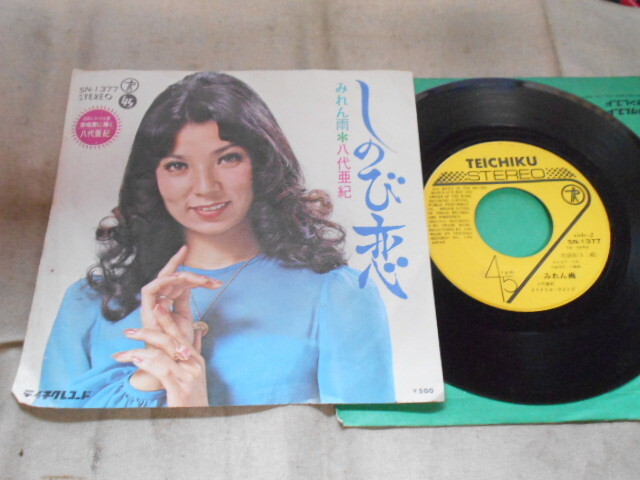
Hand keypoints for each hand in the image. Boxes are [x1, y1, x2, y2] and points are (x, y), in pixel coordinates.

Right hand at [114, 246, 220, 405]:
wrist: (166, 365)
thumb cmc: (175, 347)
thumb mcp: (187, 323)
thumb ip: (189, 309)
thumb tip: (199, 300)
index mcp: (168, 302)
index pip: (177, 280)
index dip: (187, 269)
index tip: (199, 261)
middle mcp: (159, 301)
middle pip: (172, 276)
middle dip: (188, 269)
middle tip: (210, 277)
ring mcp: (151, 305)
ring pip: (164, 279)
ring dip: (185, 276)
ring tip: (204, 282)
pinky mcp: (145, 310)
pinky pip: (151, 288)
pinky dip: (164, 280)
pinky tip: (181, 280)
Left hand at [114, 305, 209, 405]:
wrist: (199, 422)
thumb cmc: (192, 399)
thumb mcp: (196, 373)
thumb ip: (194, 351)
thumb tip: (196, 331)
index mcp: (196, 358)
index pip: (179, 334)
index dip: (167, 319)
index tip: (155, 306)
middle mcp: (194, 364)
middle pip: (169, 341)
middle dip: (147, 333)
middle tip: (129, 331)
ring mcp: (188, 376)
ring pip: (161, 354)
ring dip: (139, 350)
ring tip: (123, 352)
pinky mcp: (180, 389)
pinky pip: (161, 370)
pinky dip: (146, 363)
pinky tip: (135, 359)